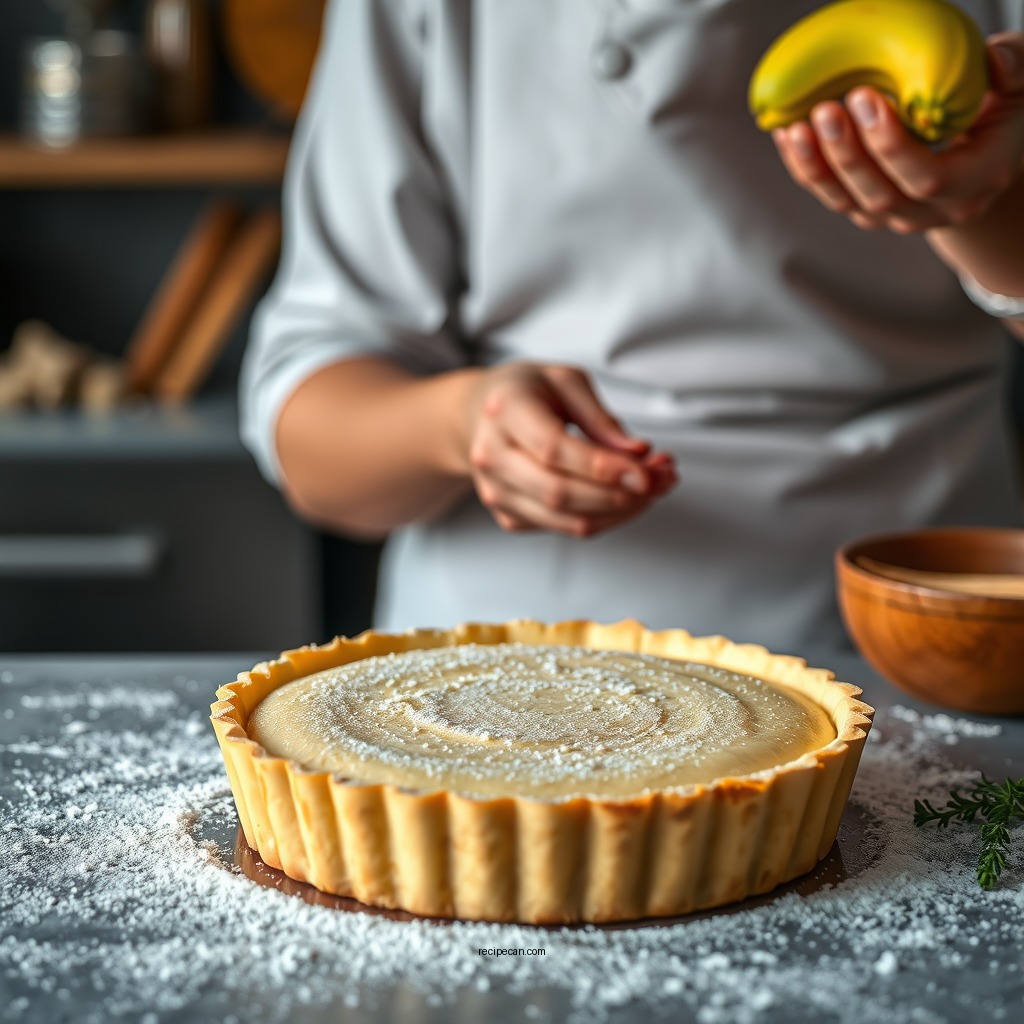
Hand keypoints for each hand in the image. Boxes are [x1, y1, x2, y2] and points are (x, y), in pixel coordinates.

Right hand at [463, 362, 677, 537]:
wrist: (480, 414)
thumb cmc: (528, 392)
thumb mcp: (566, 381)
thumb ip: (600, 418)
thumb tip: (637, 455)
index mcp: (504, 411)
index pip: (554, 450)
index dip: (604, 467)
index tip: (649, 472)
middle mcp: (491, 455)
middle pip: (560, 492)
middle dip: (621, 494)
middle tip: (664, 479)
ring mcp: (496, 492)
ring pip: (568, 520)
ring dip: (622, 510)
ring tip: (656, 487)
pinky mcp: (509, 516)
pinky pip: (567, 527)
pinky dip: (607, 517)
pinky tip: (627, 494)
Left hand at [771, 33, 1023, 232]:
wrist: (982, 150)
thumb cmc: (1003, 107)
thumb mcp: (1019, 87)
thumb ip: (1013, 70)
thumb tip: (992, 61)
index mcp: (975, 181)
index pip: (927, 178)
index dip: (891, 145)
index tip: (866, 96)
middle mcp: (932, 210)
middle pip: (880, 195)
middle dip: (847, 154)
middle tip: (825, 109)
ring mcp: (895, 216)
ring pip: (847, 202)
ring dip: (816, 166)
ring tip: (796, 126)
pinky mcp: (867, 210)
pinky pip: (830, 195)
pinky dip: (806, 167)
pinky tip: (789, 135)